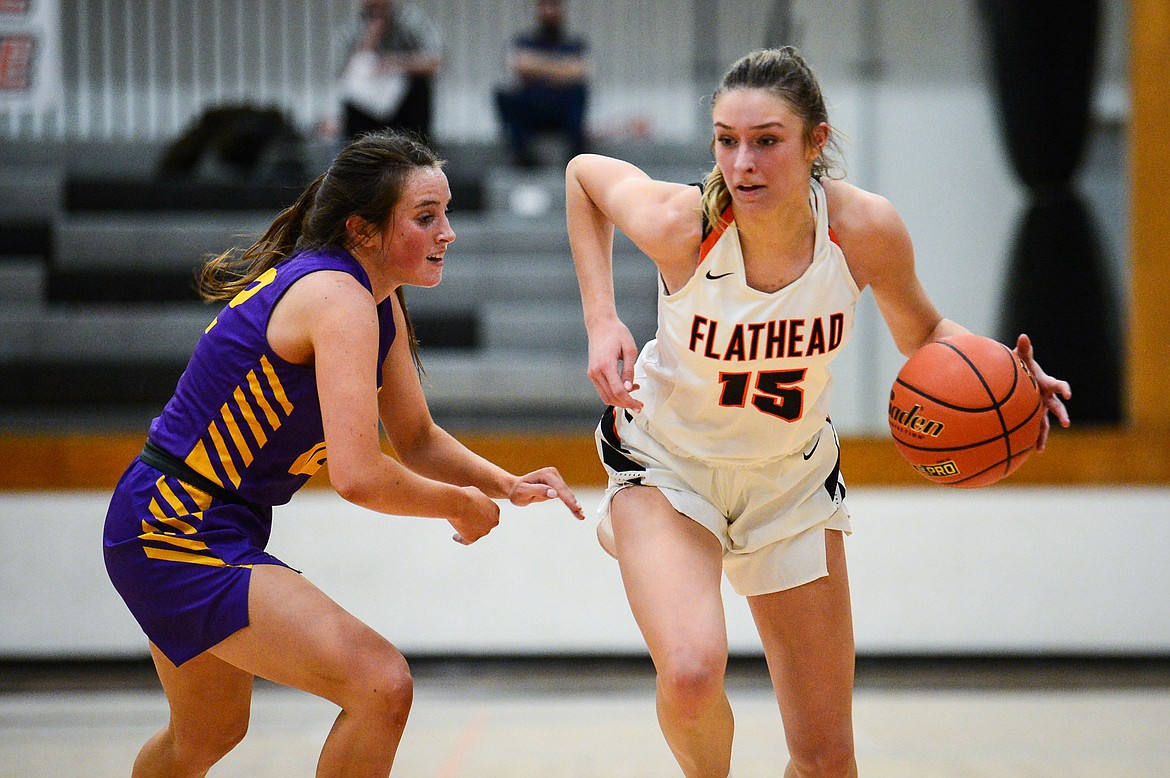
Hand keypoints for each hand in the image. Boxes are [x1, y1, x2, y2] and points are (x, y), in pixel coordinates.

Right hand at [448, 486, 499, 544]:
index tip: (476, 516)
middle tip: (468, 522)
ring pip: (476, 534)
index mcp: (495, 510)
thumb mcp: (475, 492)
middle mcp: (492, 522)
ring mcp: (484, 531)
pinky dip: (460, 539)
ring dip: (469, 532)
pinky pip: (466, 541)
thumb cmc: (465, 495)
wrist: (458, 503)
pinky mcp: (473, 538)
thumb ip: (479, 499)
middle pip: (485, 525)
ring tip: (459, 528)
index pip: (491, 516)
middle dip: (479, 524)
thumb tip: (475, 501)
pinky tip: (454, 536)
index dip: (483, 516)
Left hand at [508, 467, 585, 520]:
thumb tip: (554, 493)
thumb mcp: (523, 492)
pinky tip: (577, 511)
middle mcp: (552, 474)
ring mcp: (555, 479)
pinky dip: (570, 503)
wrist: (515, 489)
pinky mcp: (557, 485)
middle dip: (572, 502)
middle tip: (580, 513)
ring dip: (573, 504)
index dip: (567, 498)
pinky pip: (565, 495)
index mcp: (545, 474)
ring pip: (567, 494)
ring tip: (581, 515)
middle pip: (565, 491)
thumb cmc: (517, 491)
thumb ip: (538, 491)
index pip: (559, 488)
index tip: (575, 506)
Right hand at [586, 317, 642, 411]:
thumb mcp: (629, 350)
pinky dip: (613, 393)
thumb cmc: (615, 333)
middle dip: (625, 404)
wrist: (600, 324)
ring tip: (633, 393)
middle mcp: (596, 372)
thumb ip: (629, 370)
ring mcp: (592, 373)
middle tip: (638, 405)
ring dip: (619, 399)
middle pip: (610, 397)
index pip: (618, 392)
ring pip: (605, 396)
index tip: (639, 405)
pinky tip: (624, 387)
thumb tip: (629, 388)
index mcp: (605, 365)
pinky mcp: (592, 372)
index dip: (630, 401)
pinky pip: (602, 389)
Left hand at [1014, 333, 1071, 452]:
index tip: (1068, 394)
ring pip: (1044, 423)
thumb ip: (1024, 349)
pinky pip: (1034, 428)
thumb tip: (1023, 336)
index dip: (1064, 389)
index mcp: (1046, 383)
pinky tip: (1031, 450)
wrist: (1017, 376)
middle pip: (1056, 407)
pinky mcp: (1031, 415)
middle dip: (1062, 415)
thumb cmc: (1020, 366)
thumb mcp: (1022, 358)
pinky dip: (1033, 438)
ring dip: (1044, 435)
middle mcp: (1046, 397)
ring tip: (1040, 448)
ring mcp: (1039, 408)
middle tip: (1066, 423)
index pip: (1058, 385)